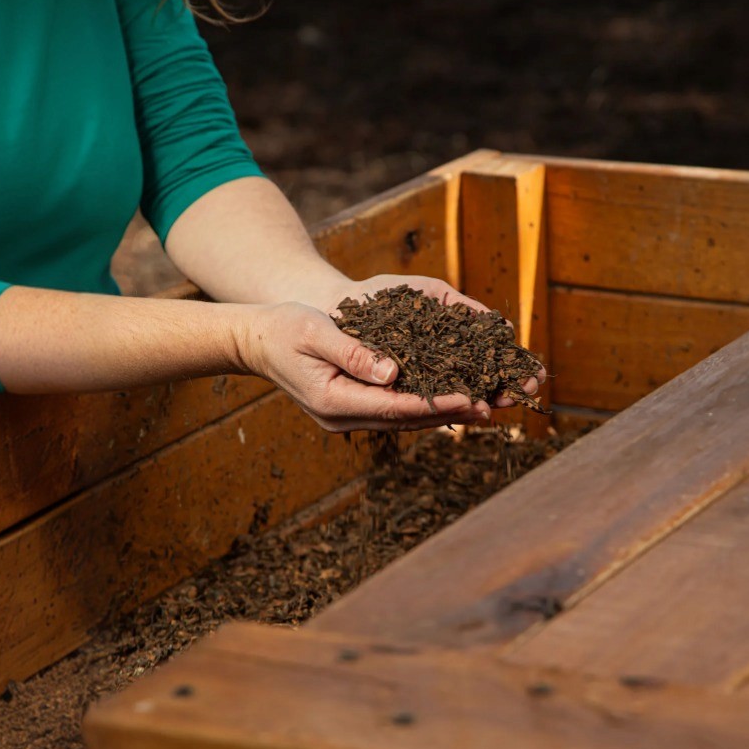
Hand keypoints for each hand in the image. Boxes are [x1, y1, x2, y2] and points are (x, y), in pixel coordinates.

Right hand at [234, 302, 492, 432]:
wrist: (257, 341)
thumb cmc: (284, 328)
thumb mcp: (316, 331)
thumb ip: (354, 352)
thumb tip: (392, 373)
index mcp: (333, 402)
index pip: (395, 408)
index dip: (435, 404)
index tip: (470, 398)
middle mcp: (342, 417)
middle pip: (406, 420)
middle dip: (450, 413)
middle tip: (491, 408)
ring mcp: (347, 417)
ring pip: (404, 419)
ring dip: (443, 413)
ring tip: (483, 406)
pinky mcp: (354, 407)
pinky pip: (396, 410)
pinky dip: (425, 405)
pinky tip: (452, 397)